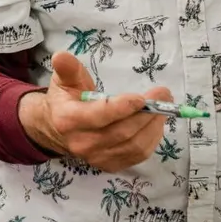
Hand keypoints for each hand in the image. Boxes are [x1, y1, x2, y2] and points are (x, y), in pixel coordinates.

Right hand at [19, 51, 170, 172]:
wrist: (56, 129)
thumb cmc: (65, 100)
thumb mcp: (63, 80)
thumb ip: (67, 68)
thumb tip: (62, 56)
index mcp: (68, 120)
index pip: (100, 116)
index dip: (123, 107)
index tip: (142, 97)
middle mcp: (82, 143)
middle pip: (122, 131)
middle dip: (147, 113)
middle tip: (164, 95)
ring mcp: (97, 158)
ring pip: (134, 145)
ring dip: (154, 126)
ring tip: (163, 108)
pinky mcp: (110, 165)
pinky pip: (138, 155)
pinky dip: (152, 139)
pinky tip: (155, 123)